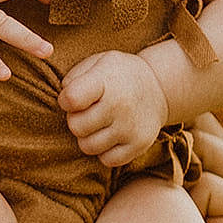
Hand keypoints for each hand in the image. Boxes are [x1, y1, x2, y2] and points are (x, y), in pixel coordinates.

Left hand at [58, 49, 169, 165]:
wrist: (159, 86)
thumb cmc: (118, 75)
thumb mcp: (98, 62)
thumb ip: (74, 77)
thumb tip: (63, 100)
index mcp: (106, 80)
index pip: (71, 99)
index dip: (66, 100)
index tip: (74, 97)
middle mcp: (120, 105)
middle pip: (76, 126)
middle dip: (76, 119)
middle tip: (88, 111)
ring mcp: (130, 127)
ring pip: (88, 147)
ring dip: (88, 137)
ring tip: (98, 123)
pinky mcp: (139, 145)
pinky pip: (107, 160)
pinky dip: (104, 151)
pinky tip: (110, 135)